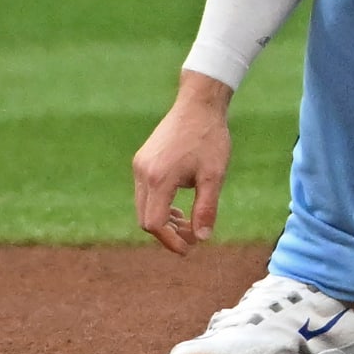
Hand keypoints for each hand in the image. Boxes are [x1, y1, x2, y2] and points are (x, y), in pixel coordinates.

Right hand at [132, 71, 233, 253]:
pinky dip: (159, 205)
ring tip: (187, 223)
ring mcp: (139, 166)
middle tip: (192, 238)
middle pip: (145, 219)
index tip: (190, 248)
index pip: (154, 224)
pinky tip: (178, 207)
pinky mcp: (142, 160)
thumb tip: (202, 238)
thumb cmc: (210, 138)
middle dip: (167, 234)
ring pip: (143, 206)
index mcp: (159, 179)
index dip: (170, 241)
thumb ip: (207, 208)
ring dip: (162, 220)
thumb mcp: (214, 175)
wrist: (199, 104)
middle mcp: (143, 173)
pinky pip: (144, 192)